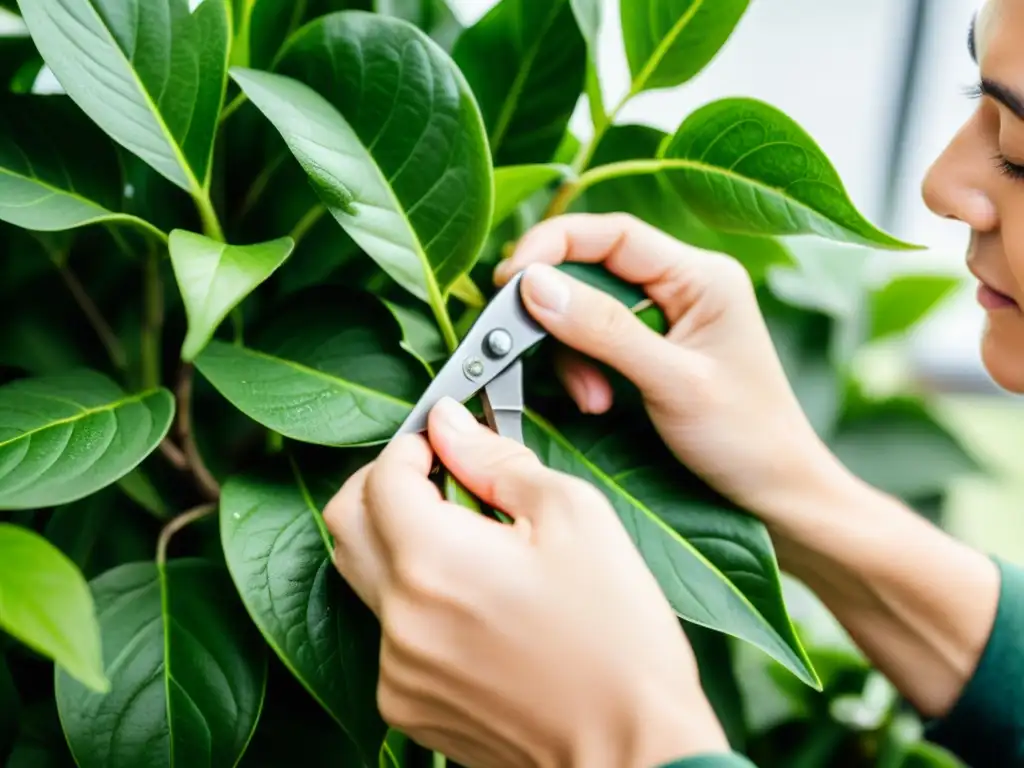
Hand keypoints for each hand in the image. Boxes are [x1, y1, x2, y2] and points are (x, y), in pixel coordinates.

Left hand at [324, 397, 728, 767]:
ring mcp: (396, 669)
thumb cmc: (617, 636)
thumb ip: (497, 462)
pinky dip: (417, 605)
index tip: (441, 442)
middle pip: (346, 521)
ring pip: (365, 578)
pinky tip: (477, 611)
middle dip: (383, 486)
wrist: (631, 752)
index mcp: (433, 560)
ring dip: (401, 546)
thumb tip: (451, 424)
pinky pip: (389, 634)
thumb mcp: (575, 517)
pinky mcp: (407, 705)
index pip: (381, 475)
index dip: (411, 445)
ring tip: (471, 552)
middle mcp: (399, 617)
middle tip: (437, 481)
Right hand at [495, 213, 850, 525]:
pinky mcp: (653, 349)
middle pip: (592, 270)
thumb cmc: (747, 437)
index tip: (509, 279)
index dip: (553, 245)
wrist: (776, 494)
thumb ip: (604, 330)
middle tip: (527, 346)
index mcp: (702, 276)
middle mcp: (684, 285)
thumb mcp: (673, 382)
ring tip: (592, 401)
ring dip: (572, 354)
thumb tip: (533, 284)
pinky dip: (584, 371)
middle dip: (560, 315)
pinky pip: (597, 343)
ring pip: (587, 311)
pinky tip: (598, 403)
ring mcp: (668, 317)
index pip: (614, 234)